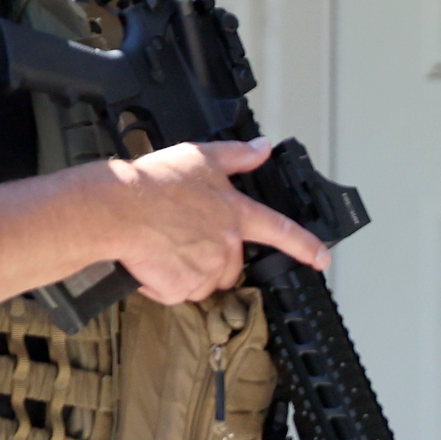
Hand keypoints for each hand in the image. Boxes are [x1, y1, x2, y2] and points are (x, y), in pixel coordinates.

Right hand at [92, 139, 328, 303]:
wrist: (117, 209)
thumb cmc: (154, 183)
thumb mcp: (201, 158)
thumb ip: (237, 156)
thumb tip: (263, 147)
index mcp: (235, 215)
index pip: (281, 231)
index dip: (306, 246)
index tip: (323, 259)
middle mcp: (226, 245)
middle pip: (232, 264)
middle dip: (213, 257)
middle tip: (183, 236)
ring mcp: (206, 269)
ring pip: (204, 280)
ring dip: (187, 270)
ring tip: (163, 244)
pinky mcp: (182, 288)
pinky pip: (176, 292)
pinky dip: (163, 282)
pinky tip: (150, 259)